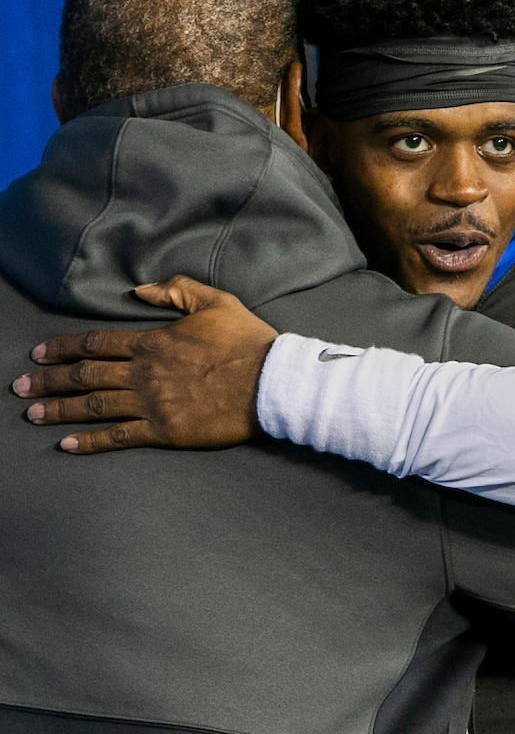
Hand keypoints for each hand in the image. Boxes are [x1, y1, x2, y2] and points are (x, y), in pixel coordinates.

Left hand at [12, 276, 277, 453]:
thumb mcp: (216, 301)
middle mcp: (144, 373)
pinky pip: (119, 436)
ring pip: (93, 407)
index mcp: (153, 341)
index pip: (96, 343)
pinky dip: (91, 442)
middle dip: (48, 381)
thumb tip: (140, 289)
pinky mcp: (165, 431)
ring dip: (58, 410)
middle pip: (84, 376)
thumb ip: (177, 290)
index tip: (39, 353)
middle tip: (20, 387)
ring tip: (32, 414)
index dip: (64, 348)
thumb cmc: (247, 342)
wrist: (270, 382)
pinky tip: (68, 445)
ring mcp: (152, 404)